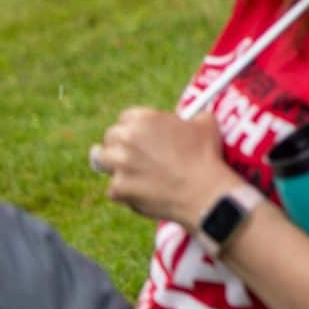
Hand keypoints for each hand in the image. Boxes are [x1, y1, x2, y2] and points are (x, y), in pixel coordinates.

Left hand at [92, 106, 239, 227]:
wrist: (202, 191)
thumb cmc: (206, 156)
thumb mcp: (205, 123)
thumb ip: (191, 117)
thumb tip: (192, 119)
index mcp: (145, 119)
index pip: (126, 118)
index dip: (134, 126)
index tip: (139, 134)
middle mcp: (127, 139)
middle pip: (111, 137)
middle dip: (119, 143)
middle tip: (129, 151)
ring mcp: (119, 164)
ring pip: (102, 160)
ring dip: (111, 164)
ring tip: (122, 168)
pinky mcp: (118, 188)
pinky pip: (114, 189)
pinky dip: (124, 191)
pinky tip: (140, 192)